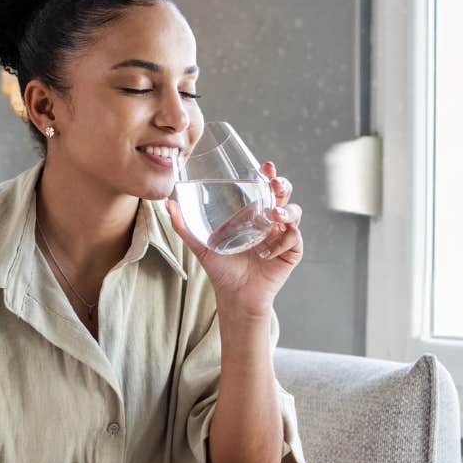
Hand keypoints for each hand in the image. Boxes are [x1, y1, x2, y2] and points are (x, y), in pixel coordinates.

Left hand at [164, 160, 302, 317]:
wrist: (234, 295)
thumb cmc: (222, 269)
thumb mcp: (201, 245)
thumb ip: (184, 225)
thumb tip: (167, 204)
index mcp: (253, 213)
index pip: (264, 188)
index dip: (268, 175)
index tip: (265, 166)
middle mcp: (270, 221)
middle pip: (283, 195)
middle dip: (282, 186)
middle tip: (273, 185)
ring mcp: (282, 235)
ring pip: (294, 213)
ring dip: (286, 211)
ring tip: (272, 216)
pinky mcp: (290, 252)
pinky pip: (294, 239)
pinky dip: (282, 241)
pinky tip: (265, 252)